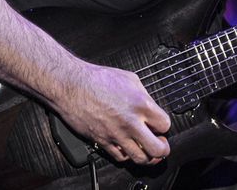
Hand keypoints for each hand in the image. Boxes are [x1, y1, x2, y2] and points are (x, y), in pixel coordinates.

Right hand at [54, 62, 170, 164]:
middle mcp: (130, 122)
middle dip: (163, 149)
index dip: (164, 126)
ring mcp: (116, 134)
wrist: (72, 86)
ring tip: (146, 149)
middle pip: (157, 148)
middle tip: (161, 144)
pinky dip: (127, 155)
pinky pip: (120, 157)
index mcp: (140, 104)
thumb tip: (151, 105)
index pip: (165, 125)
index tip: (160, 125)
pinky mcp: (103, 141)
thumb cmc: (96, 79)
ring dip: (147, 156)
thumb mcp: (129, 78)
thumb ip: (144, 94)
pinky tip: (128, 147)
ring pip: (140, 158)